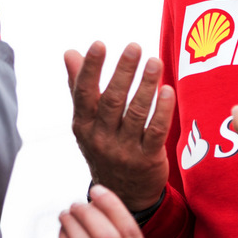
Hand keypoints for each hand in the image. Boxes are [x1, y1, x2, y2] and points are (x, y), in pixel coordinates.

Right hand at [66, 42, 172, 210]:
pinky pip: (156, 132)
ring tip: (155, 62)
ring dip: (146, 86)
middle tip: (135, 46)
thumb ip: (79, 86)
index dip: (91, 68)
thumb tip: (70, 53)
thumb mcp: (86, 122)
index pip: (85, 93)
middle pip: (112, 100)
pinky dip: (162, 111)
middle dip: (123, 72)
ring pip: (136, 113)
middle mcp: (100, 138)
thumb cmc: (103, 146)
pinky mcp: (147, 159)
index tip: (99, 44)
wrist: (122, 194)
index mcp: (83, 125)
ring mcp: (124, 150)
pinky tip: (168, 91)